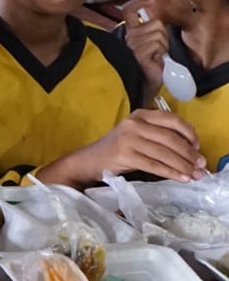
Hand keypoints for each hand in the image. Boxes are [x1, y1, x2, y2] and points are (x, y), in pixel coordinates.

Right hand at [41, 108, 204, 187]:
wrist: (91, 160)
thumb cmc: (118, 148)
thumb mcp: (138, 134)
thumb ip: (160, 136)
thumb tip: (193, 152)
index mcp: (139, 115)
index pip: (172, 119)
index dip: (189, 133)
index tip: (197, 147)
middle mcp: (134, 123)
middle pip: (171, 138)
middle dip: (190, 154)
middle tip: (201, 166)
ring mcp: (128, 138)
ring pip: (165, 153)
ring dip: (184, 166)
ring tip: (195, 175)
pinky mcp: (125, 155)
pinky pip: (155, 165)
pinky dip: (172, 173)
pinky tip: (181, 178)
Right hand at [122, 0, 166, 97]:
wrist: (145, 83)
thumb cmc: (150, 65)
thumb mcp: (150, 43)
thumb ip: (151, 30)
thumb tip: (156, 17)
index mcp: (131, 32)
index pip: (129, 11)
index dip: (138, 3)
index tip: (147, 1)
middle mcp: (130, 36)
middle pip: (156, 23)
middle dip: (163, 35)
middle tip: (158, 48)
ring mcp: (134, 44)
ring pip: (160, 34)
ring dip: (164, 45)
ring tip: (157, 55)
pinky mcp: (140, 53)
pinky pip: (158, 44)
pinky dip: (161, 52)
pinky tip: (156, 59)